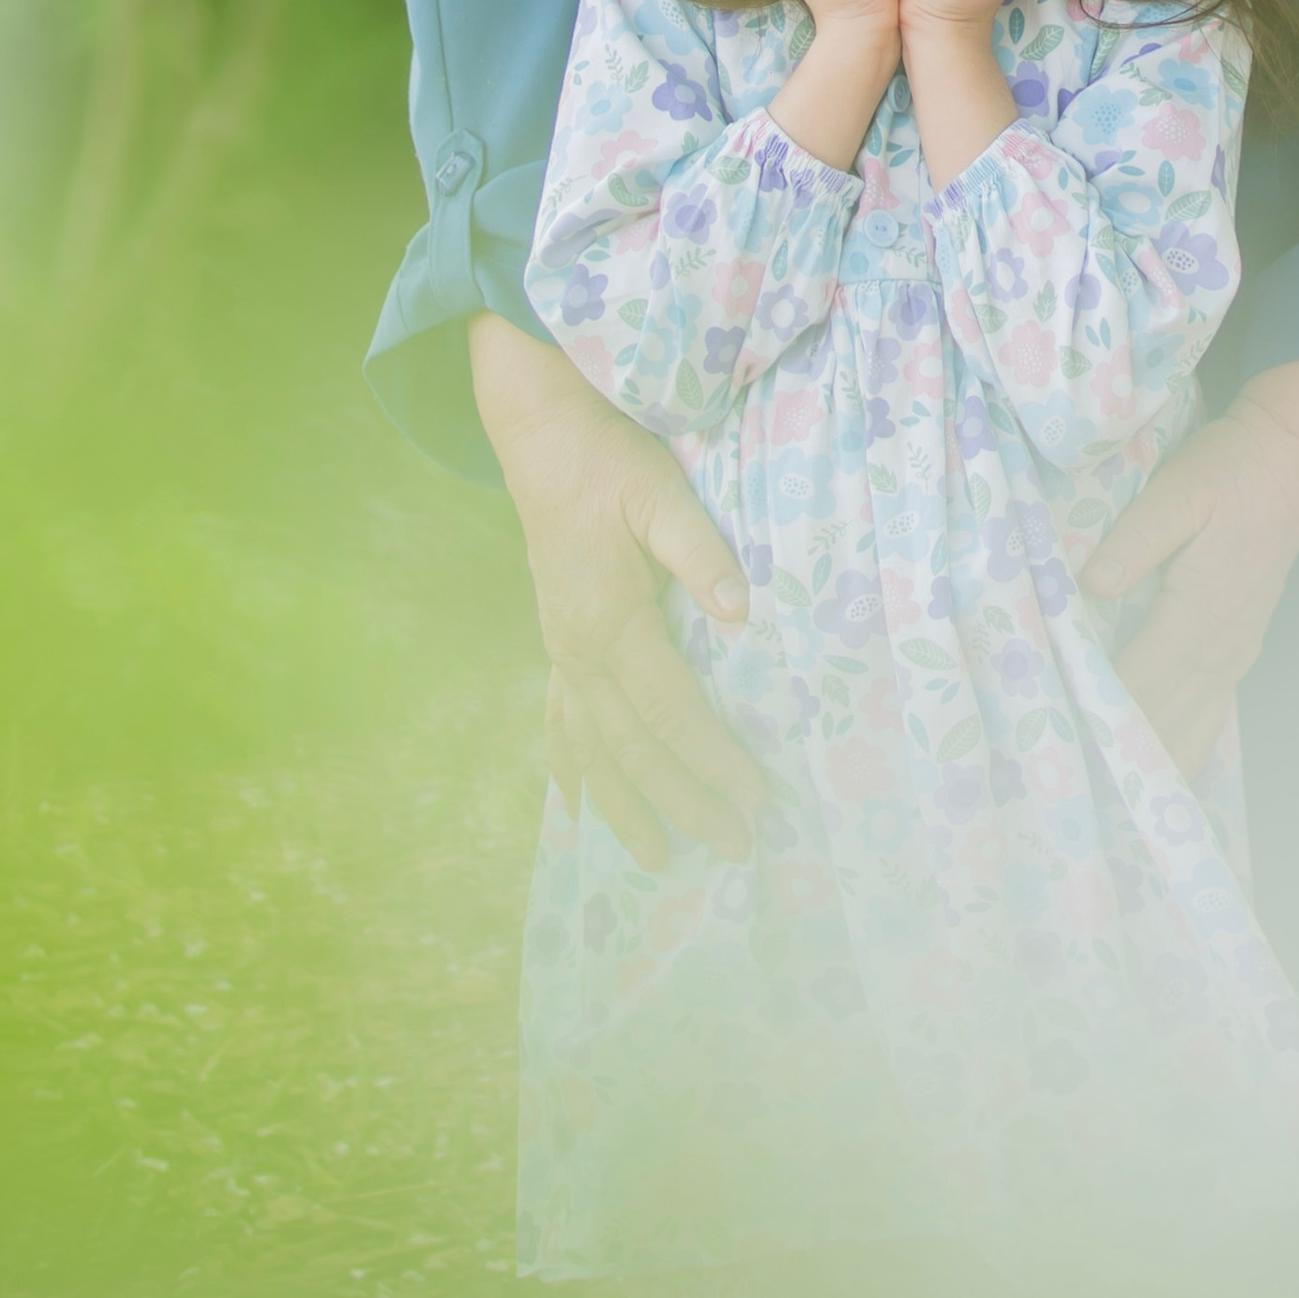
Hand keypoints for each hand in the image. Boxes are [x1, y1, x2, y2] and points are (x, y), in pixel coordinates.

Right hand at [471, 318, 769, 867]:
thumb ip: (698, 552)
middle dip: (685, 802)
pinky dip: (571, 769)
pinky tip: (577, 809)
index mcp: (611, 621)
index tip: (758, 798)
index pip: (672, 710)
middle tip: (737, 848)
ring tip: (659, 861)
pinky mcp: (555, 642)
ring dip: (626, 808)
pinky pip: (559, 722)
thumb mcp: (661, 492)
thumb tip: (738, 609)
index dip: (714, 759)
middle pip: (635, 748)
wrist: (541, 436)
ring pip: (592, 750)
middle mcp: (579, 652)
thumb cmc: (608, 459)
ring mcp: (560, 651)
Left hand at [1081, 393, 1298, 777]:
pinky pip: (1211, 713)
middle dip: (1118, 755)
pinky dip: (1186, 746)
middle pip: (1162, 717)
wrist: (1293, 462)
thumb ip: (1134, 541)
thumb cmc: (1229, 471)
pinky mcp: (1241, 646)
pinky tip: (1167, 773)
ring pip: (1190, 725)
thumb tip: (1088, 587)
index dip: (1098, 715)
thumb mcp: (1177, 490)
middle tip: (1071, 797)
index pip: (1137, 680)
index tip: (1057, 750)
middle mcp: (1220, 647)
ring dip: (1155, 764)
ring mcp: (1235, 651)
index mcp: (1198, 613)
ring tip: (1114, 810)